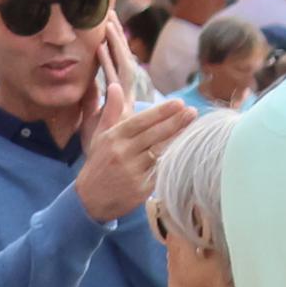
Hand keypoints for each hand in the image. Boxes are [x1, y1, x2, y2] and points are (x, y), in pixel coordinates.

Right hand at [71, 91, 188, 227]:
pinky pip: (162, 171)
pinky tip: (188, 152)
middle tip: (193, 111)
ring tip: (195, 128)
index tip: (179, 103)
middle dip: (175, 123)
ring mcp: (132, 171)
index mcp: (112, 138)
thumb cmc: (99, 163)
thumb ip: (111, 112)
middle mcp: (122, 153)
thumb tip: (115, 87)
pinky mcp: (141, 188)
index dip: (160, 112)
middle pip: (154, 135)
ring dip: (179, 140)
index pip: (140, 122)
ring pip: (161, 152)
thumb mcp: (99, 136)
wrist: (90, 199)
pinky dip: (174, 161)